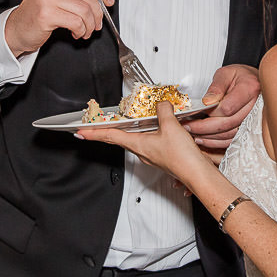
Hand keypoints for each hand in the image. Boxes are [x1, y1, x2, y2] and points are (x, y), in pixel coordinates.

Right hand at [5, 0, 113, 56]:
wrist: (17, 28)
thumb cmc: (39, 10)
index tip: (108, 0)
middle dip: (98, 12)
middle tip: (97, 22)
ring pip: (84, 10)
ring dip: (90, 24)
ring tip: (86, 29)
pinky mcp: (46, 14)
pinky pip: (76, 22)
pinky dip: (81, 30)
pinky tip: (77, 32)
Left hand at [75, 102, 214, 183]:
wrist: (196, 174)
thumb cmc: (182, 158)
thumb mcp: (170, 127)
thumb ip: (163, 111)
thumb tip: (161, 103)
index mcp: (138, 144)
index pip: (110, 136)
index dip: (94, 133)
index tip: (80, 132)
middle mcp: (142, 151)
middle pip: (118, 138)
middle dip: (105, 132)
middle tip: (93, 127)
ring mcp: (152, 154)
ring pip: (133, 139)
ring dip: (124, 131)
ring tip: (117, 124)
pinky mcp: (162, 154)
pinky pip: (148, 140)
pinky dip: (143, 132)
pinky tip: (152, 127)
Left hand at [185, 64, 261, 150]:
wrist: (252, 82)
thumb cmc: (240, 76)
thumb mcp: (226, 73)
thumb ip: (216, 86)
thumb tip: (207, 102)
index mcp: (249, 89)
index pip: (227, 107)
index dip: (211, 112)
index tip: (196, 111)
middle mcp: (254, 107)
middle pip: (227, 123)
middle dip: (204, 127)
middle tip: (187, 126)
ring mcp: (253, 120)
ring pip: (229, 134)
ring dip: (208, 137)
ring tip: (192, 133)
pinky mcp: (248, 129)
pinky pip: (232, 140)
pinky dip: (216, 142)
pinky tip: (203, 140)